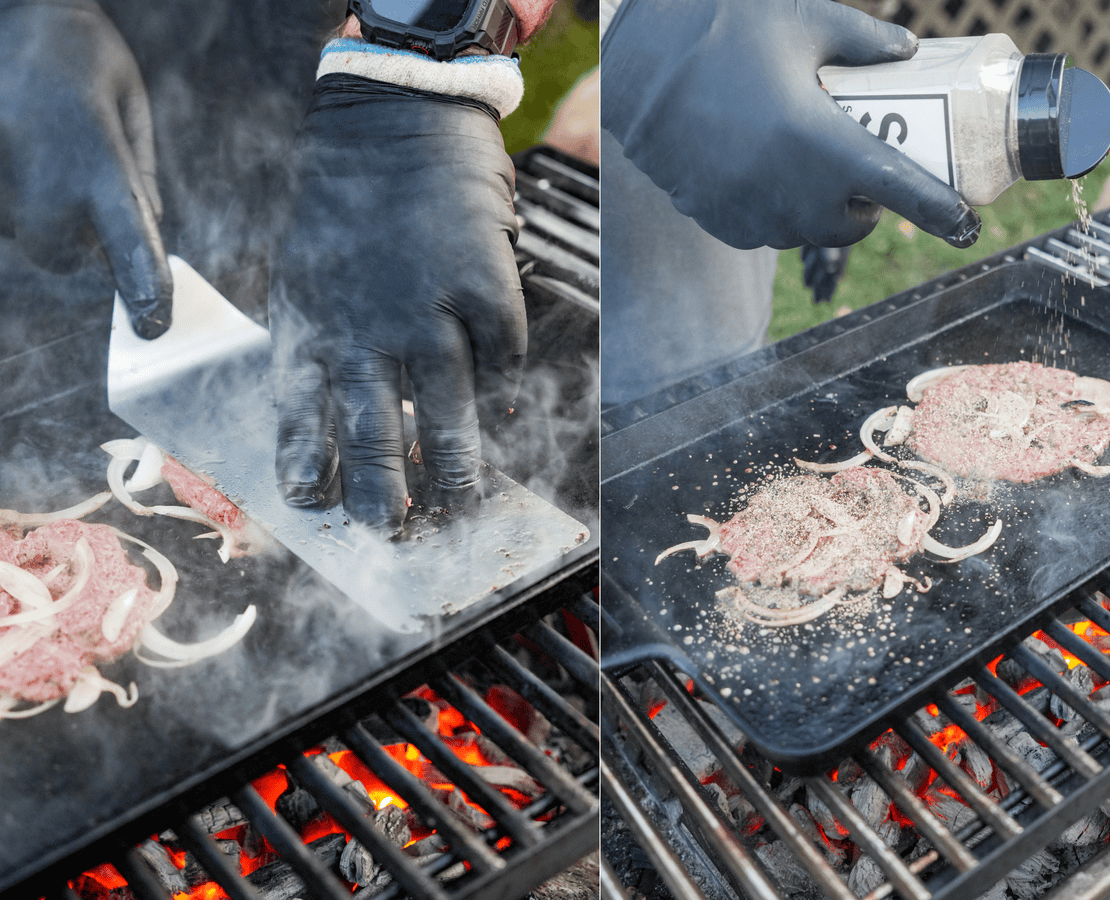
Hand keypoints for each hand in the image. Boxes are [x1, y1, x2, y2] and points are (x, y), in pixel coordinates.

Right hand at [0, 0, 170, 336]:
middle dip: (80, 239)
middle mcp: (44, 184)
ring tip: (46, 145)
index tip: (153, 322)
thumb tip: (148, 226)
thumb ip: (140, 172)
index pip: (130, 246)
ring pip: (27, 233)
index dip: (143, 288)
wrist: (7, 11)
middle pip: (64, 257)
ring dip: (44, 210)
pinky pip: (4, 212)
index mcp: (97, 165)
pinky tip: (25, 147)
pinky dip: (17, 191)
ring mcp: (2, 186)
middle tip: (82, 182)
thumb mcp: (128, 101)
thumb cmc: (76, 52)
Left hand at [270, 76, 525, 534]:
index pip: (303, 413)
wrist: (395, 121)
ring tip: (460, 502)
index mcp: (313, 321)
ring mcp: (430, 308)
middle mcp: (368, 325)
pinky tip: (506, 418)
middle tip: (394, 529)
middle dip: (384, 490)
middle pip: (376, 428)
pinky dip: (503, 393)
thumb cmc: (345, 206)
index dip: (311, 464)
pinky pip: (500, 359)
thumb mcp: (305, 272)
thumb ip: (319, 344)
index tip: (316, 504)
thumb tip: (335, 420)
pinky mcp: (484, 287)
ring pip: (446, 409)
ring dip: (454, 465)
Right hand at [601, 0, 981, 249]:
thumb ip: (863, 40)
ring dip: (820, 213)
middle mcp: (786, 188)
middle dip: (865, 208)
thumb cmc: (721, 31)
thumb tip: (905, 52)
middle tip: (865, 174)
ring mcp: (747, 209)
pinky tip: (766, 175)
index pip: (897, 188)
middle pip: (849, 226)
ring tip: (811, 171)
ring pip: (803, 232)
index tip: (964, 220)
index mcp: (819, 141)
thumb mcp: (802, 20)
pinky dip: (776, 213)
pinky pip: (761, 230)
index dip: (937, 208)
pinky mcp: (715, 216)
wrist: (637, 61)